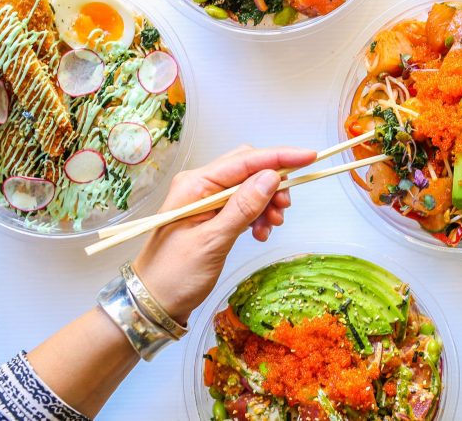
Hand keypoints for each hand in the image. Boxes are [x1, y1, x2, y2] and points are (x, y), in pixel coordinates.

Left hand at [132, 145, 315, 322]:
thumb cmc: (174, 275)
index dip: (279, 157)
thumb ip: (242, 207)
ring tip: (272, 227)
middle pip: (248, 169)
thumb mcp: (212, 242)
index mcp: (195, 184)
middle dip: (273, 184)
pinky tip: (260, 233)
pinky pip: (243, 204)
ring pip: (249, 187)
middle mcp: (200, 185)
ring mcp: (205, 200)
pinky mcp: (212, 216)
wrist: (151, 303)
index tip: (309, 157)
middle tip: (286, 208)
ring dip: (267, 203)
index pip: (245, 160)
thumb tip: (271, 177)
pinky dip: (258, 215)